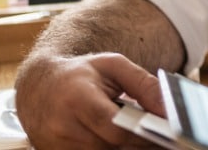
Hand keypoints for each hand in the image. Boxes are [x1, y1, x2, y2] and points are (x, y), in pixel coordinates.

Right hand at [14, 52, 164, 148]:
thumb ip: (144, 84)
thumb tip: (169, 109)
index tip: (167, 133)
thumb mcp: (114, 66)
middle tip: (164, 139)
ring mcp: (57, 146)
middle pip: (112, 146)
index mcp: (77, 99)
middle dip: (141, 143)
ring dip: (128, 148)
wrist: (38, 86)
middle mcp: (63, 127)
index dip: (142, 133)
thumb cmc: (80, 74)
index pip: (114, 126)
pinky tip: (125, 142)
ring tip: (145, 138)